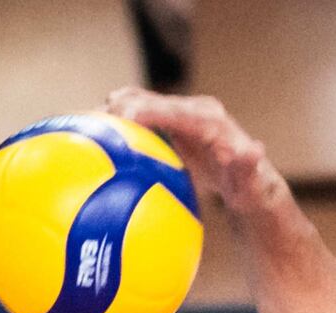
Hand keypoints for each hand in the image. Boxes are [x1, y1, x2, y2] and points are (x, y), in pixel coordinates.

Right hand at [105, 89, 273, 212]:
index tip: (120, 116)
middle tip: (91, 122)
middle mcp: (193, 111)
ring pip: (140, 104)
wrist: (247, 182)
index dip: (147, 109)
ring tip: (82, 126)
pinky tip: (92, 138)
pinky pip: (139, 119)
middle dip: (122, 106)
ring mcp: (178, 115)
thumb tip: (253, 151)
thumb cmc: (249, 188)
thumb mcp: (252, 183)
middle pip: (151, 100)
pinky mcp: (169, 124)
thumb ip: (250, 166)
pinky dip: (117, 124)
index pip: (174, 110)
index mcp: (209, 120)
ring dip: (113, 112)